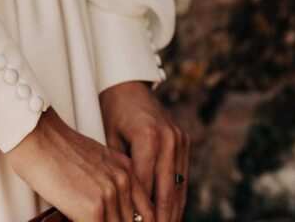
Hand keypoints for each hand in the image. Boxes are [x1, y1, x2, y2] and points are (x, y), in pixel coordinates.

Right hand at [7, 106, 154, 221]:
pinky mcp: (93, 209)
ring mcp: (111, 195)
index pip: (146, 212)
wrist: (39, 138)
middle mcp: (125, 181)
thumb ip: (110, 185)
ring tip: (90, 221)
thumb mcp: (96, 163)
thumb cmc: (59, 151)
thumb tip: (112, 212)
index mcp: (127, 170)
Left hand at [100, 82, 189, 221]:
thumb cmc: (113, 115)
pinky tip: (171, 214)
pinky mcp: (184, 140)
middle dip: (161, 219)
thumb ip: (120, 173)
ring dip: (173, 212)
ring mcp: (180, 139)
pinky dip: (178, 197)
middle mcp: (169, 138)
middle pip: (167, 191)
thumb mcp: (110, 142)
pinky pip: (182, 176)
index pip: (146, 187)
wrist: (129, 86)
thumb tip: (121, 206)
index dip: (141, 214)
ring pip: (179, 187)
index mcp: (149, 138)